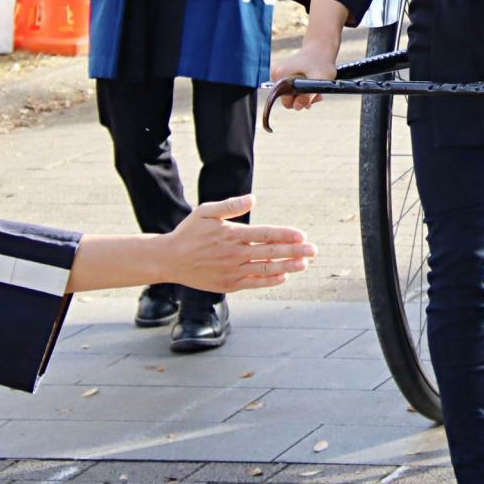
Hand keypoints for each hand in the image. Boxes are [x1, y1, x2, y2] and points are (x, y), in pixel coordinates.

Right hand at [164, 195, 316, 291]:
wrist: (169, 260)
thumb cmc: (189, 232)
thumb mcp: (206, 212)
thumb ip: (230, 205)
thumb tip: (252, 198)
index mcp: (232, 235)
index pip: (265, 234)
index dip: (285, 235)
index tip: (302, 235)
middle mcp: (234, 254)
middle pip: (270, 252)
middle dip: (295, 251)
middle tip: (314, 251)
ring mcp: (232, 271)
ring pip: (265, 269)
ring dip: (287, 267)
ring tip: (304, 264)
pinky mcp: (228, 285)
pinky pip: (253, 283)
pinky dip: (269, 281)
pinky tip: (284, 277)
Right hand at [270, 46, 337, 109]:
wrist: (321, 48)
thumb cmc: (321, 61)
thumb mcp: (319, 79)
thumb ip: (308, 95)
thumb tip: (298, 107)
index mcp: (280, 76)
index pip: (287, 102)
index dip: (301, 102)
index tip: (313, 96)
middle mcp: (277, 76)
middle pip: (289, 100)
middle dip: (304, 99)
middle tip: (317, 94)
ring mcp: (280, 75)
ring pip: (292, 95)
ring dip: (306, 96)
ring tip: (318, 90)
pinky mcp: (286, 76)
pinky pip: (293, 89)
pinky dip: (304, 90)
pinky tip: (313, 86)